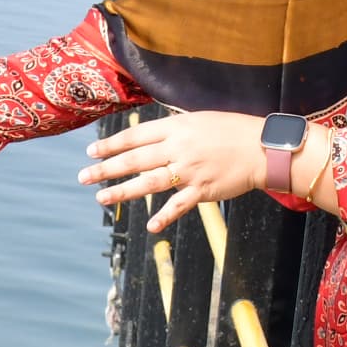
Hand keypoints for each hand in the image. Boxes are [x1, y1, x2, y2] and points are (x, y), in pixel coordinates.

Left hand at [78, 111, 267, 229]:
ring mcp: (190, 170)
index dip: (111, 144)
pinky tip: (150, 226)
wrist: (263, 147)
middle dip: (106, 168)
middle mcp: (179, 148)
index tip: (90, 151)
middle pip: (135, 160)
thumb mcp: (198, 120)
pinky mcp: (203, 190)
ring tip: (101, 198)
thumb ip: (172, 129)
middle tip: (83, 176)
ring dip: (123, 191)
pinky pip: (179, 205)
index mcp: (176, 127)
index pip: (135, 136)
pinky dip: (165, 216)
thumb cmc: (231, 130)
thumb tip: (147, 137)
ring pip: (149, 182)